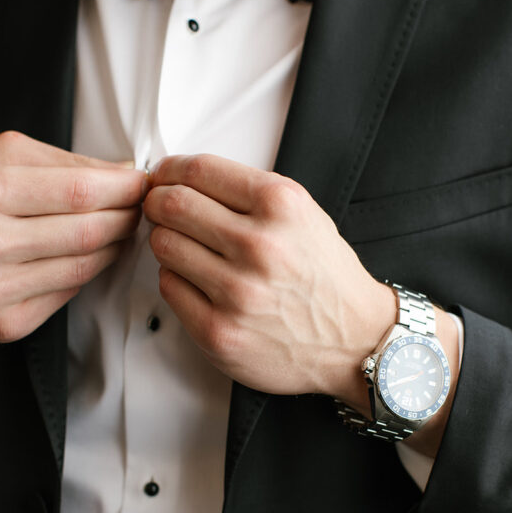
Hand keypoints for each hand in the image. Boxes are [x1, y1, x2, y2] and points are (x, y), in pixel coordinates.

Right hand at [0, 131, 147, 343]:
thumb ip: (60, 161)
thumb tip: (121, 171)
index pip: (79, 190)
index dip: (122, 188)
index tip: (141, 183)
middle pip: (89, 231)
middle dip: (126, 217)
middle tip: (138, 208)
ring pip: (85, 266)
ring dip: (114, 246)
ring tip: (119, 230)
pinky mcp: (5, 323)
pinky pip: (68, 293)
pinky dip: (88, 273)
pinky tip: (88, 257)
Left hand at [143, 153, 393, 400]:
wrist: (355, 341)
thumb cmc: (326, 278)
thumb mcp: (305, 215)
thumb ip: (250, 194)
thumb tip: (185, 179)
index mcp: (282, 206)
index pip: (198, 171)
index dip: (170, 170)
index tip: (163, 176)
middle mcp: (260, 246)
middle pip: (172, 205)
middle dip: (157, 202)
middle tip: (158, 208)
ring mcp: (237, 292)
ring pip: (164, 245)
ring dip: (165, 241)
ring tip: (184, 247)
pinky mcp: (219, 331)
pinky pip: (169, 287)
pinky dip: (175, 278)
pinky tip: (196, 280)